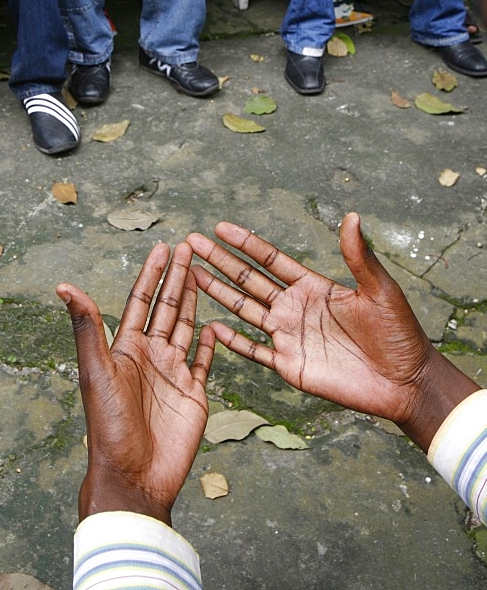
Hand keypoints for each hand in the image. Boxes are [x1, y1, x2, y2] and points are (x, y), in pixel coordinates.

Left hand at [57, 240, 214, 524]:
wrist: (134, 476)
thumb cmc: (108, 426)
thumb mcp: (96, 370)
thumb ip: (88, 327)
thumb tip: (64, 285)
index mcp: (126, 348)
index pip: (141, 301)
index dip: (152, 274)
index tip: (163, 247)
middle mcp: (150, 356)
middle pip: (167, 308)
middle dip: (178, 278)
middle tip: (189, 247)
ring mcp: (173, 374)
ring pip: (186, 328)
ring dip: (194, 301)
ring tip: (202, 274)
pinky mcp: (193, 395)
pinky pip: (205, 360)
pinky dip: (212, 341)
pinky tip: (218, 323)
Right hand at [189, 213, 477, 452]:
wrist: (405, 382)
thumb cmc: (399, 333)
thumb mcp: (379, 290)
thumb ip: (358, 256)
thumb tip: (352, 216)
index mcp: (312, 287)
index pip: (270, 261)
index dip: (245, 244)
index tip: (220, 228)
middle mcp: (295, 308)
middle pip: (248, 280)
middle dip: (220, 261)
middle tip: (192, 243)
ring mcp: (289, 337)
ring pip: (245, 310)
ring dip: (218, 293)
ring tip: (192, 275)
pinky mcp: (290, 365)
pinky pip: (254, 351)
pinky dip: (232, 340)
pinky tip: (211, 325)